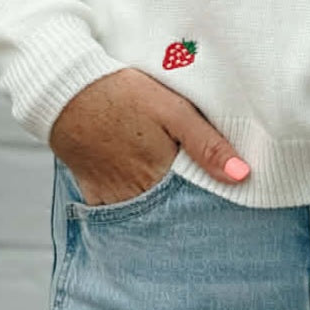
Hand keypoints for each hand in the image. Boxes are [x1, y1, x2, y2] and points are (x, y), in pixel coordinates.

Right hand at [48, 68, 250, 203]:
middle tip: (201, 199)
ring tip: (173, 193)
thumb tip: (243, 176)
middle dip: (189, 211)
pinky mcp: (94, 195)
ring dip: (162, 212)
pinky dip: (133, 208)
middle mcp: (138, 197)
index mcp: (162, 177)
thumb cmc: (124, 95)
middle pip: (173, 215)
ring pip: (147, 218)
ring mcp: (113, 199)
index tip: (227, 201)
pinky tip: (143, 192)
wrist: (66, 92)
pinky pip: (119, 213)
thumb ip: (207, 144)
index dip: (213, 202)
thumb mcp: (173, 110)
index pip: (198, 206)